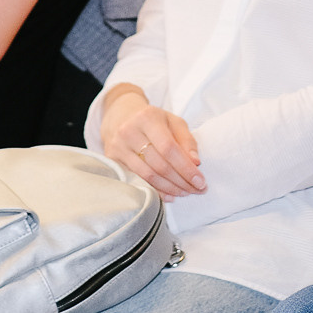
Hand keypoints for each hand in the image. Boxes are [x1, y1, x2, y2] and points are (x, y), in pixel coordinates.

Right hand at [100, 84, 203, 198]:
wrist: (120, 116)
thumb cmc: (152, 120)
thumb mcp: (173, 122)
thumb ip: (187, 140)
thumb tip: (195, 163)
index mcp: (148, 118)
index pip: (169, 148)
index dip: (186, 168)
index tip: (201, 181)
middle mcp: (130, 132)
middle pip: (159, 165)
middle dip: (181, 181)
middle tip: (197, 190)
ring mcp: (118, 147)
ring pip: (148, 176)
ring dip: (170, 188)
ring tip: (185, 192)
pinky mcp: (112, 160)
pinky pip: (137, 180)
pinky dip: (156, 191)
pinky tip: (169, 195)